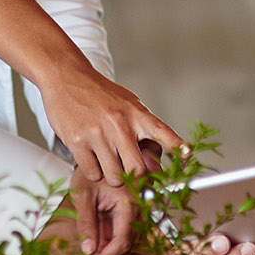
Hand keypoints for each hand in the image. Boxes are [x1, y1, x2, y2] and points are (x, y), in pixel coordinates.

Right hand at [36, 69, 183, 195]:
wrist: (66, 76)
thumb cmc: (98, 93)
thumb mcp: (127, 103)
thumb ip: (142, 129)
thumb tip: (156, 161)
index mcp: (136, 113)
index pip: (163, 132)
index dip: (178, 146)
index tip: (188, 155)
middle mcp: (119, 124)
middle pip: (138, 169)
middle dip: (134, 177)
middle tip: (128, 173)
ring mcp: (98, 133)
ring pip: (114, 176)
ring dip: (111, 175)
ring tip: (105, 161)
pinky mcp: (77, 141)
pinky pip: (92, 173)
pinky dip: (93, 171)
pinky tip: (90, 158)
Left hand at [63, 176, 134, 254]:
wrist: (102, 153)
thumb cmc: (93, 169)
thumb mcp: (84, 194)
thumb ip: (86, 222)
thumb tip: (88, 251)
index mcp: (130, 206)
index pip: (121, 243)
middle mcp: (138, 216)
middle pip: (122, 253)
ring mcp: (133, 221)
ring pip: (119, 252)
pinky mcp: (125, 223)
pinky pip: (115, 244)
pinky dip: (99, 253)